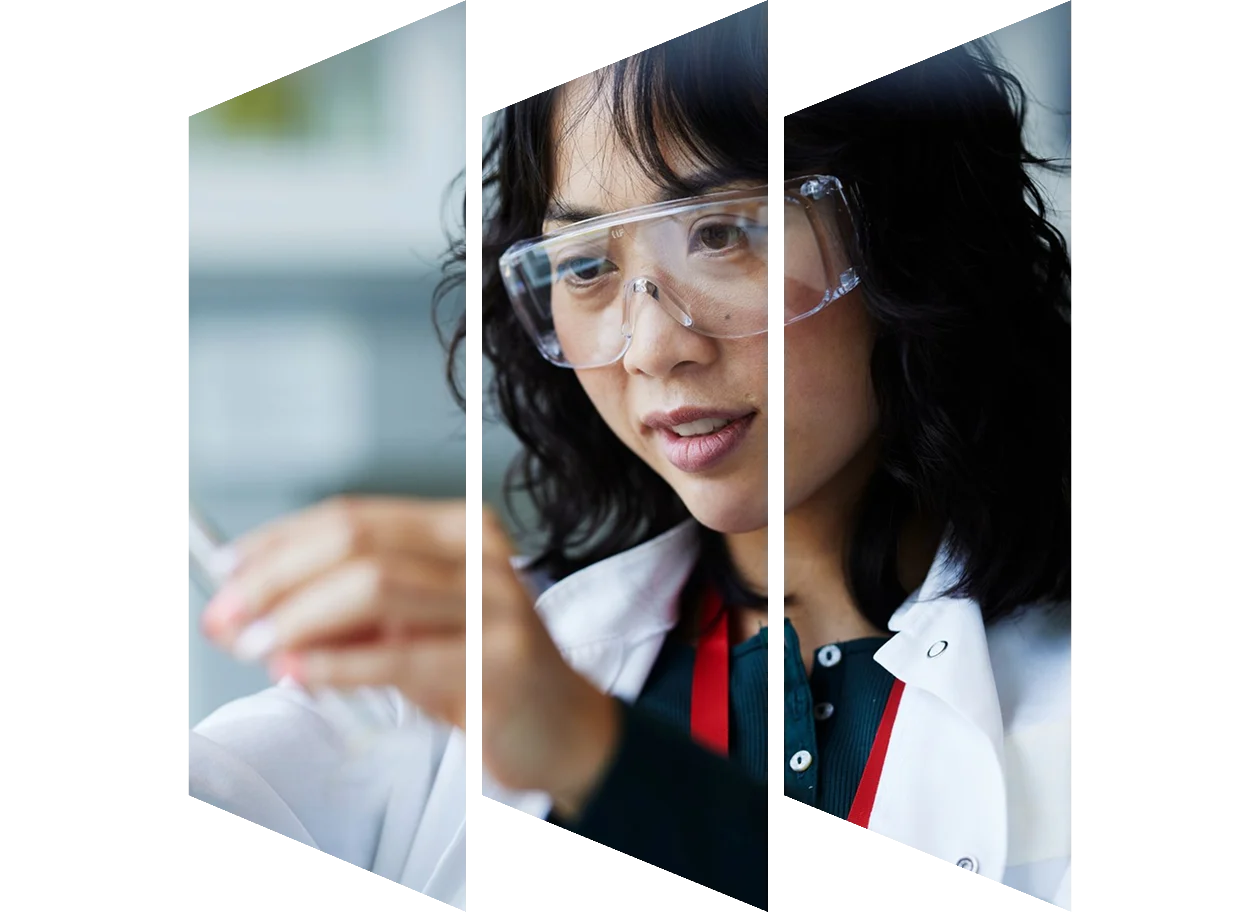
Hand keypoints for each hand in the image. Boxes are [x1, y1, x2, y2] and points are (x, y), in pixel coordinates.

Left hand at [200, 496, 620, 816]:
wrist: (566, 727)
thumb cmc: (484, 672)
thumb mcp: (412, 629)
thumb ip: (343, 615)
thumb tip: (252, 610)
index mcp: (459, 531)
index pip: (354, 518)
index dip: (279, 542)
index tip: (227, 571)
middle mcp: (481, 554)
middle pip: (358, 545)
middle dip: (277, 579)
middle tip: (228, 614)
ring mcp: (495, 604)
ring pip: (373, 588)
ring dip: (297, 619)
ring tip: (255, 645)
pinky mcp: (498, 660)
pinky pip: (398, 655)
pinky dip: (334, 664)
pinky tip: (297, 672)